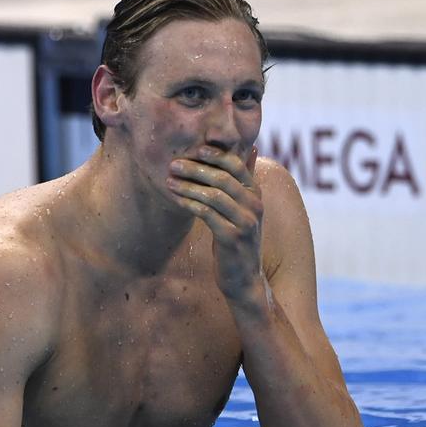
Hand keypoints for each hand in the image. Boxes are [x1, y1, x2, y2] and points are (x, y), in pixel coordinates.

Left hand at [167, 146, 263, 299]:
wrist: (244, 278)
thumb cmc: (238, 239)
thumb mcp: (245, 208)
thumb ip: (245, 181)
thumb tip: (251, 148)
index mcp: (256, 194)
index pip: (238, 166)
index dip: (217, 155)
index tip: (196, 149)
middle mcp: (254, 206)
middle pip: (223, 178)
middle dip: (196, 169)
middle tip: (174, 164)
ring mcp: (245, 223)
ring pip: (214, 196)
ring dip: (188, 186)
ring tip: (169, 181)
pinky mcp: (232, 238)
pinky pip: (207, 215)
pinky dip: (190, 205)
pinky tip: (177, 200)